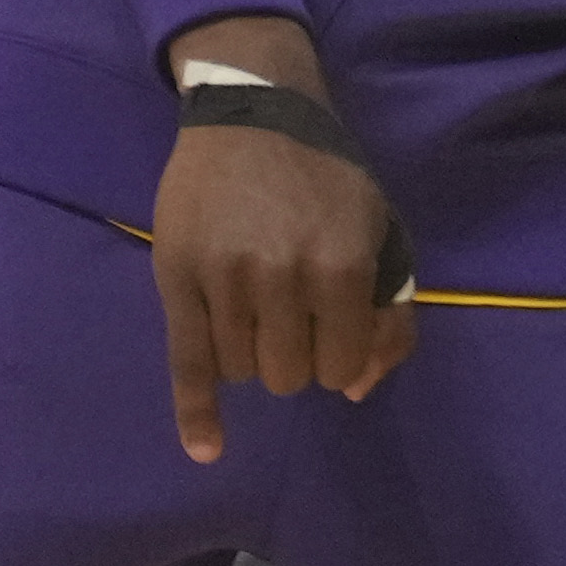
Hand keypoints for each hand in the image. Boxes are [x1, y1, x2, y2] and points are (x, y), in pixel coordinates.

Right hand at [149, 30, 409, 454]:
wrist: (251, 115)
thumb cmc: (326, 181)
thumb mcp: (382, 235)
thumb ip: (389, 316)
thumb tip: (359, 389)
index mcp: (340, 266)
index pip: (341, 365)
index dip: (340, 354)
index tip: (332, 323)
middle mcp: (281, 277)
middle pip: (289, 375)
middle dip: (295, 353)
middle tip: (290, 307)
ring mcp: (224, 280)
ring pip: (242, 371)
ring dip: (252, 353)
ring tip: (253, 303)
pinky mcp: (177, 278)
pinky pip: (188, 363)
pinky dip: (196, 414)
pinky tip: (206, 450)